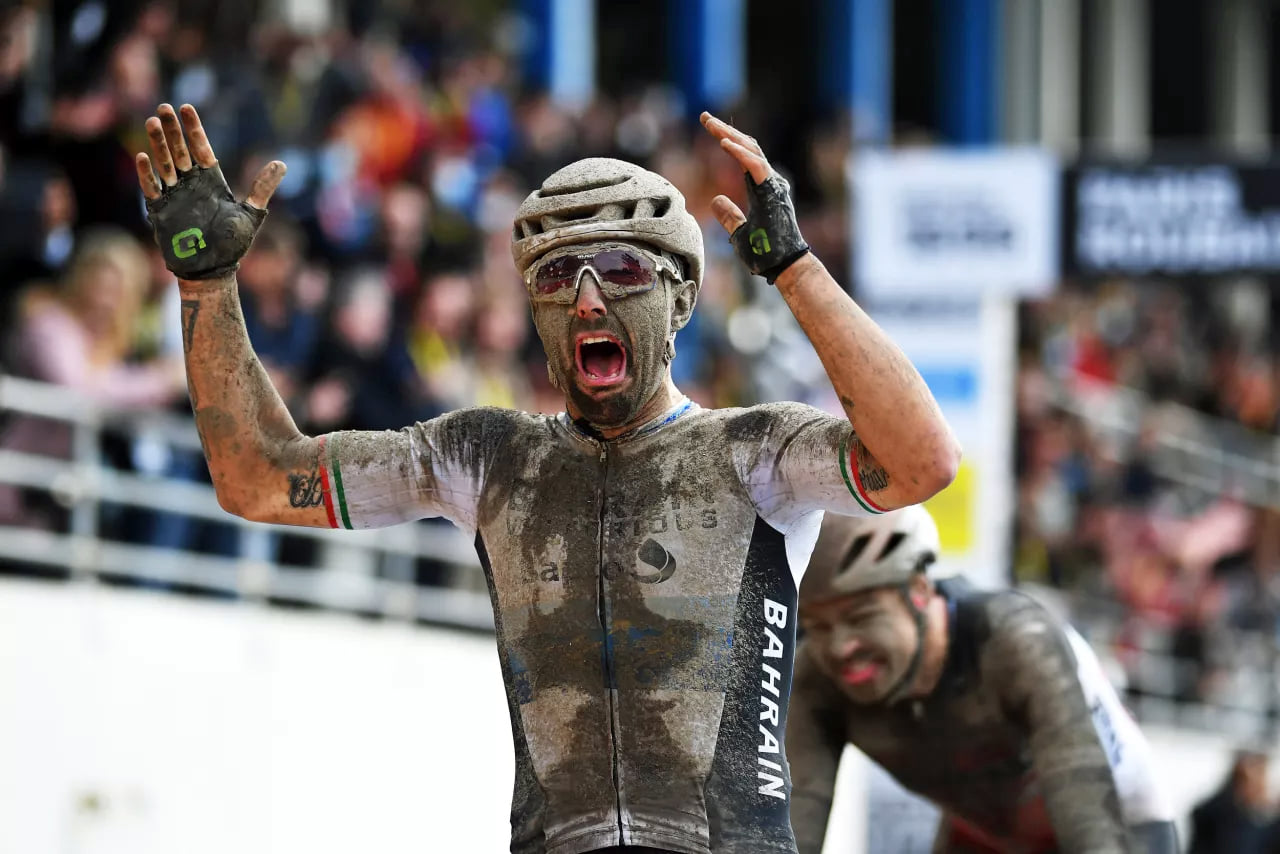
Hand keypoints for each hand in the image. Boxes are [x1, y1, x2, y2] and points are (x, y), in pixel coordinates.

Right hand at [136, 103, 285, 280]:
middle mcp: (191, 185)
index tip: (187, 107)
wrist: (213, 270)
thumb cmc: (233, 245)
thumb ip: (262, 188)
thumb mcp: (251, 214)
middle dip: (173, 130)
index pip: (201, 149)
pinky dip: (148, 174)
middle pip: (180, 151)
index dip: (194, 129)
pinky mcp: (161, 211)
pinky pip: (152, 188)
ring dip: (158, 144)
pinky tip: (145, 157)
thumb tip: (282, 163)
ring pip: (164, 164)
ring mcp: (175, 196)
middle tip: (165, 107)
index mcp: (212, 182)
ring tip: (153, 122)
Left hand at [700, 111, 809, 283]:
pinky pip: (756, 166)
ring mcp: (774, 185)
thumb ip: (729, 215)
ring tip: (710, 124)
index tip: (709, 128)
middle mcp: (770, 182)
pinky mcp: (774, 192)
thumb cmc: (766, 254)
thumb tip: (715, 200)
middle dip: (725, 130)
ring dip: (730, 135)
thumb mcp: (739, 233)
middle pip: (747, 147)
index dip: (727, 140)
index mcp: (761, 188)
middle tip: (705, 117)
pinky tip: (723, 143)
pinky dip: (740, 154)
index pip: (743, 156)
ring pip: (752, 150)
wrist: (785, 267)